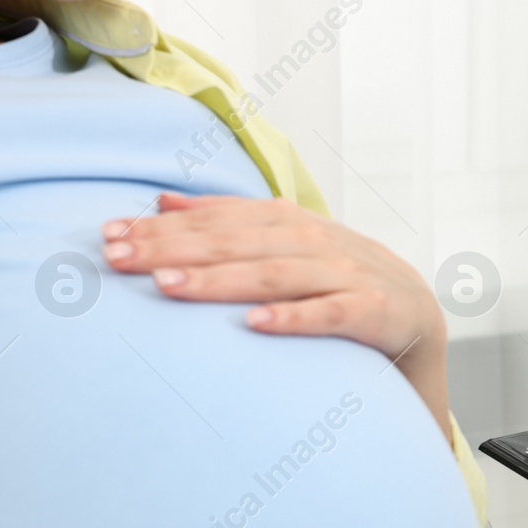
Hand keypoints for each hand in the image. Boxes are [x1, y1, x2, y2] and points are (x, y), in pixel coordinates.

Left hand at [100, 193, 451, 438]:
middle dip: (175, 248)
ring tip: (169, 287)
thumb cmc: (339, 285)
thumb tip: (162, 202)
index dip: (164, 226)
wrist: (419, 319)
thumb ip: (231, 223)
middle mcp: (316, 242)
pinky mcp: (376, 312)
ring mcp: (349, 274)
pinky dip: (294, 317)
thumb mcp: (287, 247)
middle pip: (237, 241)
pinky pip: (331, 314)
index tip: (109, 236)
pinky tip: (254, 325)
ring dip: (221, 280)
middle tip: (120, 258)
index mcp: (291, 224)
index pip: (219, 219)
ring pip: (276, 273)